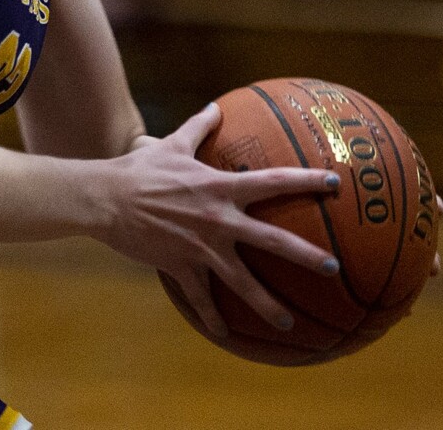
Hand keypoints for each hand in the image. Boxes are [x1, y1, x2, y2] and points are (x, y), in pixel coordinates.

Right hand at [96, 103, 341, 339]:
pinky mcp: (181, 267)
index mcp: (220, 187)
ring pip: (242, 282)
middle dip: (305, 255)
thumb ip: (199, 126)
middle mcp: (219, 220)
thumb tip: (216, 107)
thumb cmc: (140, 168)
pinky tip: (224, 335)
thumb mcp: (172, 143)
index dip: (307, 180)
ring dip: (267, 304)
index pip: (273, 181)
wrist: (106, 199)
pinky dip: (212, 318)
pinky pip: (201, 299)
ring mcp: (201, 248)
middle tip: (333, 267)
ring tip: (288, 323)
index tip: (336, 182)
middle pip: (272, 240)